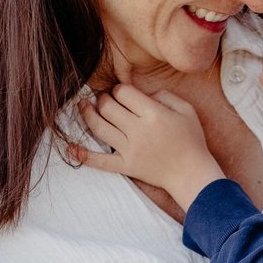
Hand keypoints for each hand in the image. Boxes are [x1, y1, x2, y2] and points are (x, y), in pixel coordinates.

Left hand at [68, 83, 225, 207]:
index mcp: (153, 114)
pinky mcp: (125, 166)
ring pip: (99, 128)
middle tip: (104, 99)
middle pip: (107, 107)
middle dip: (102, 99)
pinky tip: (70, 147)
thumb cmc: (191, 140)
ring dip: (87, 114)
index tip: (122, 93)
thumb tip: (143, 94)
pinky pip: (100, 161)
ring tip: (83, 106)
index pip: (123, 92)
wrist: (191, 173)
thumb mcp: (186, 109)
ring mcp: (129, 150)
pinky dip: (83, 155)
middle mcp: (138, 131)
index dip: (119, 89)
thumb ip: (165, 95)